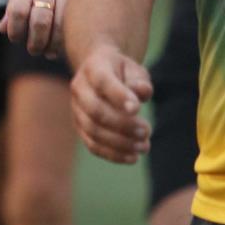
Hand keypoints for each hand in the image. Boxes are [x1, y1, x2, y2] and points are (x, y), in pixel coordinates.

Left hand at [1, 0, 98, 56]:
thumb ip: (16, 1)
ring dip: (53, 45)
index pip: (17, 13)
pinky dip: (71, 34)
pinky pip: (77, 18)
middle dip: (34, 44)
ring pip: (61, 26)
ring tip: (49, 49)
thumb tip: (4, 30)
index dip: (15, 33)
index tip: (17, 38)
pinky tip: (67, 39)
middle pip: (39, 24)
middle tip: (34, 48)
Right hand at [71, 46, 151, 163]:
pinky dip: (113, 154)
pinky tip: (133, 157)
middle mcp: (80, 88)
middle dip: (122, 124)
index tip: (137, 109)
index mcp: (93, 67)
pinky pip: (93, 145)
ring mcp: (77, 110)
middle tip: (147, 131)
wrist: (103, 74)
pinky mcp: (80, 128)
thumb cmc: (123, 73)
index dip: (118, 96)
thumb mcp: (134, 70)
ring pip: (93, 131)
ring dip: (120, 143)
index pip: (102, 81)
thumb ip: (139, 81)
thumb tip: (140, 93)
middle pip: (95, 110)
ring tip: (144, 147)